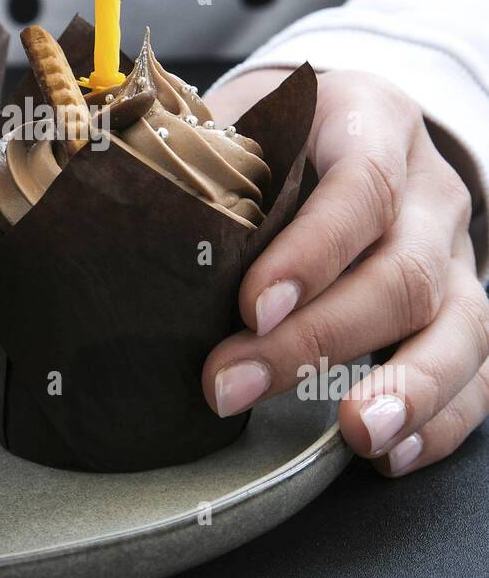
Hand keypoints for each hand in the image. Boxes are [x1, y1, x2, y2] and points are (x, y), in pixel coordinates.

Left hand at [203, 67, 488, 476]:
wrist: (343, 130)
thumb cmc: (274, 138)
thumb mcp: (238, 123)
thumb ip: (203, 164)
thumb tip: (123, 220)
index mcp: (370, 121)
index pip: (361, 184)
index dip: (312, 251)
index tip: (251, 307)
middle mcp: (430, 187)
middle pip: (403, 269)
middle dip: (320, 339)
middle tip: (234, 386)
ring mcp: (457, 253)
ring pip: (461, 325)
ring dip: (409, 387)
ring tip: (356, 434)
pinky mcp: (465, 308)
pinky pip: (478, 371)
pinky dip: (441, 419)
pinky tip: (392, 455)